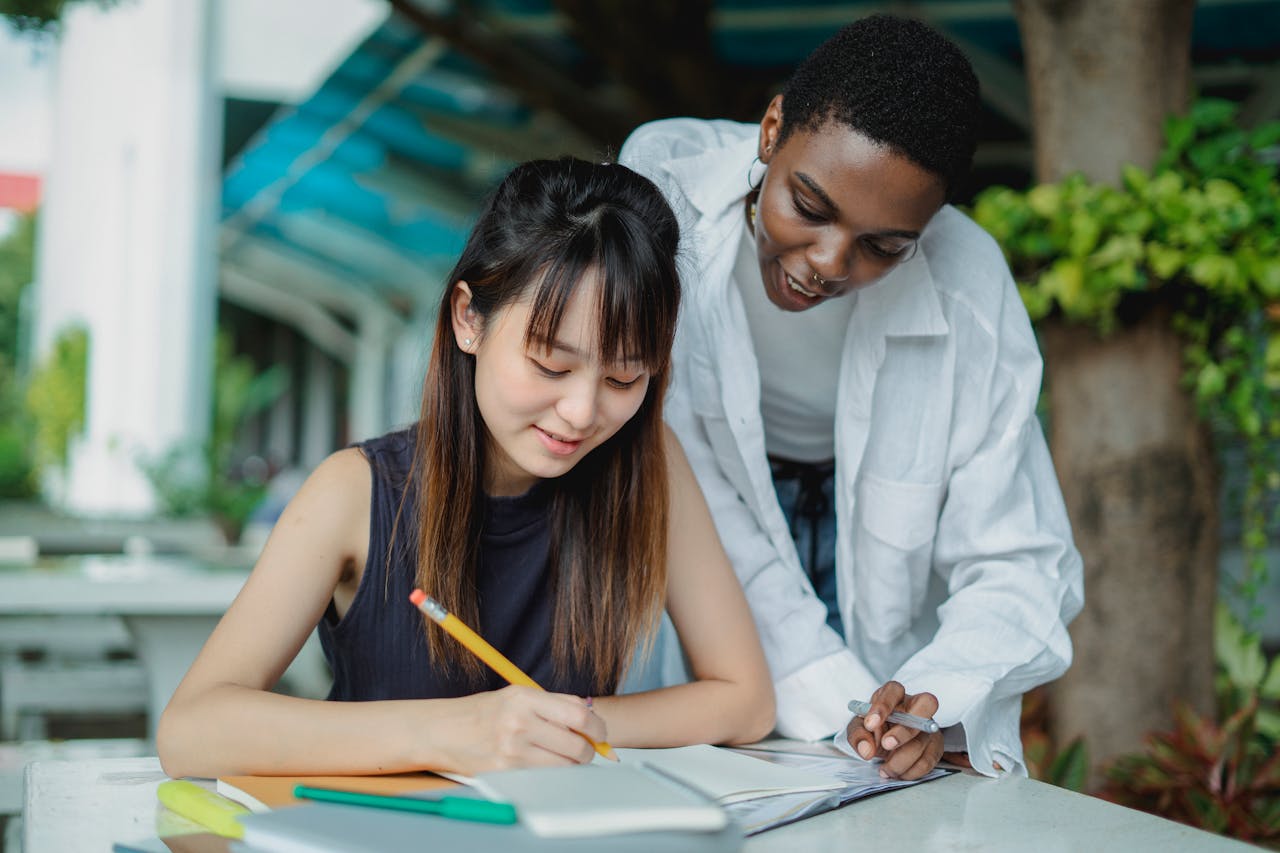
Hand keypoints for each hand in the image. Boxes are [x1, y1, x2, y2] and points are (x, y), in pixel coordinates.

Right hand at [442, 686, 606, 773]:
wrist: (442, 731)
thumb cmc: (482, 713)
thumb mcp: (517, 695)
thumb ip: (554, 703)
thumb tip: (591, 714)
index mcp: (525, 698)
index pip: (579, 715)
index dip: (597, 727)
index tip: (599, 732)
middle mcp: (519, 723)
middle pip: (577, 745)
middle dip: (588, 751)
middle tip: (585, 750)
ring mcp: (511, 750)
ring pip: (564, 766)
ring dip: (571, 765)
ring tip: (562, 757)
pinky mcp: (505, 772)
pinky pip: (543, 778)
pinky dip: (550, 773)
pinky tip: (542, 764)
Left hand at [846, 681, 943, 780]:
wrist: (886, 742)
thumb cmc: (875, 729)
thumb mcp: (859, 728)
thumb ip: (859, 735)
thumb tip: (866, 750)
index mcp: (894, 694)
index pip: (894, 690)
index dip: (883, 706)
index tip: (870, 724)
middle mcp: (915, 705)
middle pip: (924, 706)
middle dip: (904, 730)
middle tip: (886, 745)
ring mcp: (928, 725)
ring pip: (921, 741)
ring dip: (900, 760)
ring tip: (885, 768)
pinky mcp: (935, 745)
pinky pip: (927, 761)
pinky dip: (910, 771)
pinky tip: (898, 772)